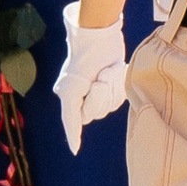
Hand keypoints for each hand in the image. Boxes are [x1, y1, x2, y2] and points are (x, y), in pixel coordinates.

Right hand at [56, 9, 129, 153]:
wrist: (99, 35)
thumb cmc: (85, 58)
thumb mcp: (73, 88)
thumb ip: (71, 113)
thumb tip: (75, 132)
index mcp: (68, 95)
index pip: (74, 120)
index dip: (75, 135)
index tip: (75, 150)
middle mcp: (80, 94)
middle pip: (97, 111)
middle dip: (103, 96)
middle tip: (100, 79)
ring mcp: (95, 88)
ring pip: (110, 103)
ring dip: (112, 87)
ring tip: (107, 71)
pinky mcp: (109, 81)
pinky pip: (118, 94)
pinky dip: (118, 83)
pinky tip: (114, 70)